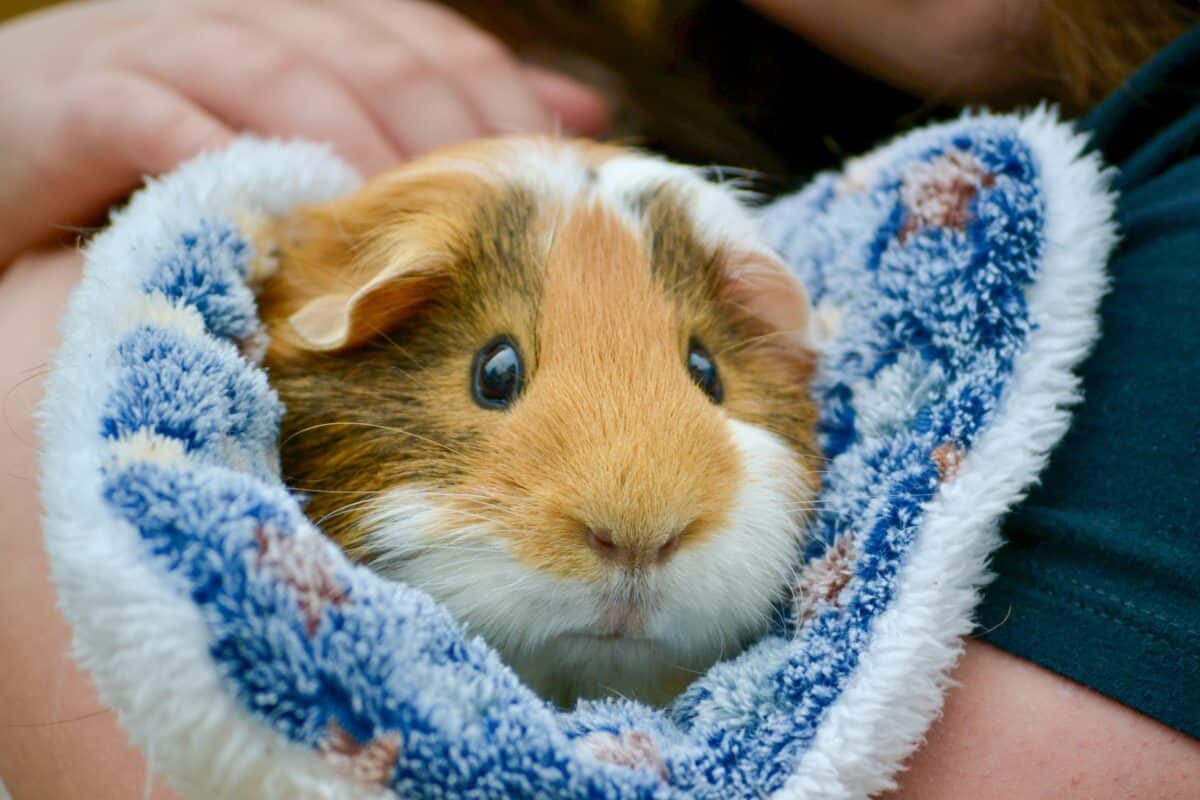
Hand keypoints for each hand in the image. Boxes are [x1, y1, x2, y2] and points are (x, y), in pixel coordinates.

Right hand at [0, 0, 608, 266]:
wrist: (10, 167)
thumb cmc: (184, 164)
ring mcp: (160, 44)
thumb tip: (582, 106)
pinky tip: (285, 223)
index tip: (548, 183)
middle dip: (446, 137)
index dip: (497, 108)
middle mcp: (244, 14)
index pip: (432, 43)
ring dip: (352, 151)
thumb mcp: (322, 136)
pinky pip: (163, 120)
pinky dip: (227, 165)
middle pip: (375, 55)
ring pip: (282, 76)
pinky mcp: (77, 95)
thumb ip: (444, 115)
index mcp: (309, 20)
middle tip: (497, 221)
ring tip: (409, 232)